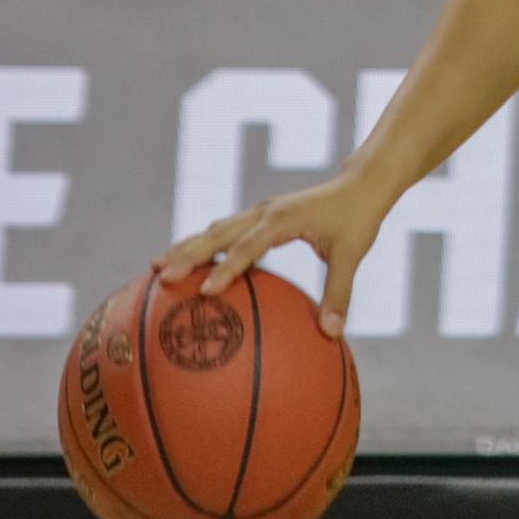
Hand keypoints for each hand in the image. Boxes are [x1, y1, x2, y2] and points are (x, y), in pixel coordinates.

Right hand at [152, 166, 388, 338]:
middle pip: (219, 233)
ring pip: (216, 228)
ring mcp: (261, 211)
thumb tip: (332, 334)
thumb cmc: (357, 219)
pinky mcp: (261, 215)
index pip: (250, 246)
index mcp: (284, 219)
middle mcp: (266, 211)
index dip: (228, 268)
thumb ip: (340, 293)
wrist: (361, 184)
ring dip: (188, 246)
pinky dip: (203, 244)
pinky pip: (226, 231)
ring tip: (157, 268)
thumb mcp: (352, 255)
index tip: (206, 292)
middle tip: (160, 276)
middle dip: (189, 254)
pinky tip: (187, 263)